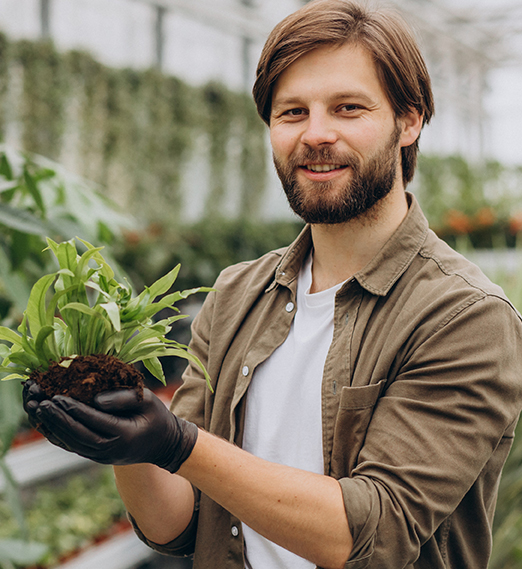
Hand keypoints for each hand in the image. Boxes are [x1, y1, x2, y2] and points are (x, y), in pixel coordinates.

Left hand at [22, 383, 197, 472]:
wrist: (163, 444)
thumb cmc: (156, 417)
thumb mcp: (149, 400)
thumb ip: (125, 398)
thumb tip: (96, 399)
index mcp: (124, 436)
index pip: (93, 422)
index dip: (73, 409)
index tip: (56, 396)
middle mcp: (109, 450)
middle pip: (76, 435)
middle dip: (56, 418)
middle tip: (39, 402)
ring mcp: (101, 456)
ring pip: (71, 443)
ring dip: (51, 427)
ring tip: (35, 410)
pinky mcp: (96, 455)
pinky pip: (72, 446)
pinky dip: (57, 434)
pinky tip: (45, 421)